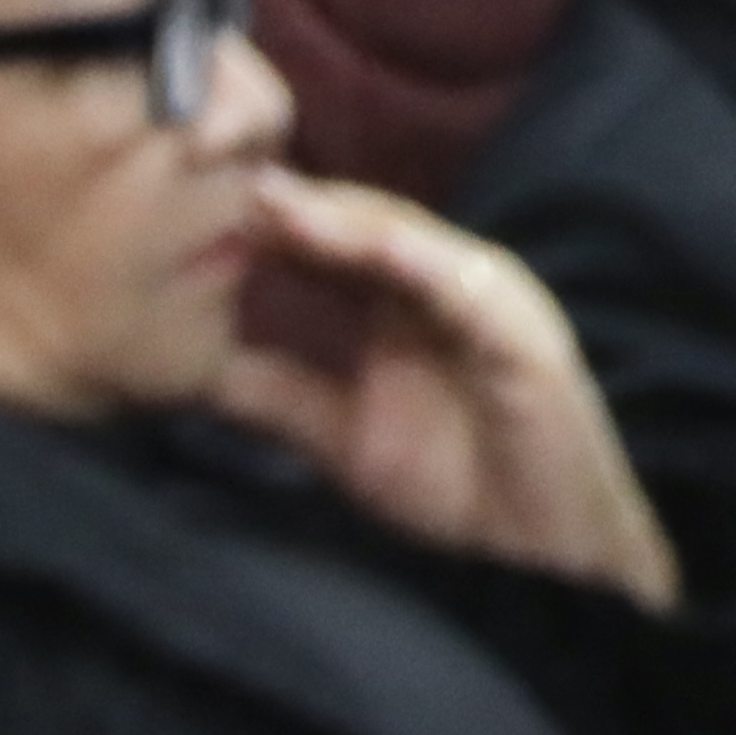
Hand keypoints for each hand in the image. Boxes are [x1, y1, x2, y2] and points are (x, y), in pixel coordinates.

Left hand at [204, 175, 680, 612]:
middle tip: (224, 182)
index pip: (338, 249)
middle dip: (299, 205)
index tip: (199, 211)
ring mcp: (490, 302)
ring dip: (343, 218)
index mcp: (410, 307)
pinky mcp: (523, 331)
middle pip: (368, 226)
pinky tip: (364, 242)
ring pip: (411, 241)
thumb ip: (283, 399)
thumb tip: (194, 373)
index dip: (276, 230)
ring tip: (277, 201)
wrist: (541, 552)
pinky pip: (464, 285)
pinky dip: (414, 258)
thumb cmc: (462, 489)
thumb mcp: (345, 440)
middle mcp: (449, 288)